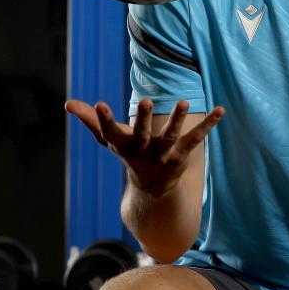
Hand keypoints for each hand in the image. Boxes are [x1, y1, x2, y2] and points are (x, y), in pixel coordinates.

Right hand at [64, 97, 223, 196]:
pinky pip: (196, 139)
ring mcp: (163, 155)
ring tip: (185, 102)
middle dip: (144, 119)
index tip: (99, 103)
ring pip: (170, 137)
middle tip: (146, 101)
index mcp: (122, 145)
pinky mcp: (181, 156)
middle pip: (143, 135)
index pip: (109, 132)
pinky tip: (221, 110)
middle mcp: (142, 151)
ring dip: (177, 120)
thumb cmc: (128, 153)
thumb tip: (67, 104)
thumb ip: (91, 121)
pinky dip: (209, 125)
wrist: (151, 188)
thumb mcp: (109, 139)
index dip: (103, 119)